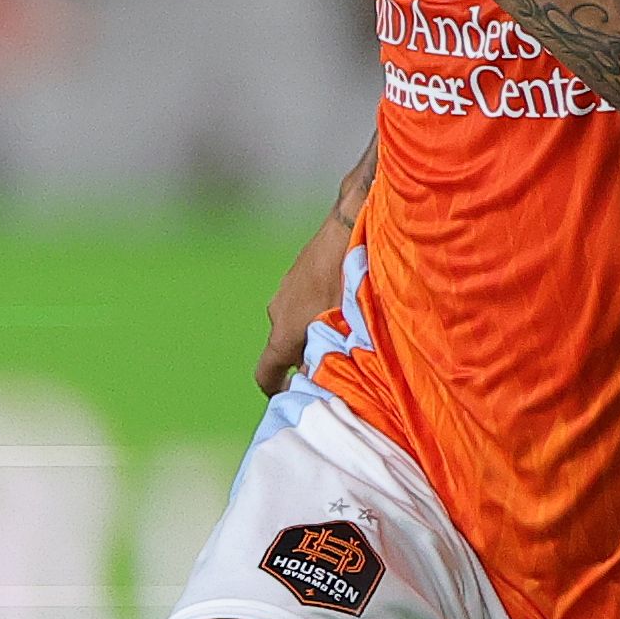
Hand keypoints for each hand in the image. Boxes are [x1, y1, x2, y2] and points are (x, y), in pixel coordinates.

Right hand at [255, 216, 350, 396]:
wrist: (353, 221)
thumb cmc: (353, 277)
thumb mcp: (349, 326)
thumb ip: (333, 356)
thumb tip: (327, 379)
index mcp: (285, 332)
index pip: (266, 373)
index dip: (276, 391)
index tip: (293, 397)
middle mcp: (278, 313)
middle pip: (287, 350)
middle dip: (308, 359)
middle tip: (340, 362)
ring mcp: (286, 291)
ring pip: (297, 324)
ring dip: (316, 332)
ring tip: (350, 329)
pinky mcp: (297, 274)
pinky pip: (304, 303)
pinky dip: (319, 311)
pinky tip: (347, 303)